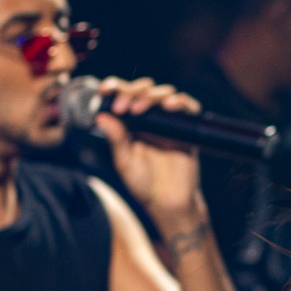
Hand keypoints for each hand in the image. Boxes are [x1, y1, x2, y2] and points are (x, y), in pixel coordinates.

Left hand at [94, 77, 205, 231]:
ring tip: (141, 108)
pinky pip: (188, 108)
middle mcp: (150, 118)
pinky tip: (170, 106)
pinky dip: (180, 101)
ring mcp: (169, 122)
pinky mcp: (187, 129)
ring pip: (164, 93)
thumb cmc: (144, 184)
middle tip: (123, 107)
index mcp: (131, 123)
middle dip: (132, 91)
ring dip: (152, 95)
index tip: (105, 90)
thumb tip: (101, 116)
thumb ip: (116, 139)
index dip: (114, 87)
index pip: (122, 96)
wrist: (168, 202)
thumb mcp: (124, 162)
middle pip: (143, 89)